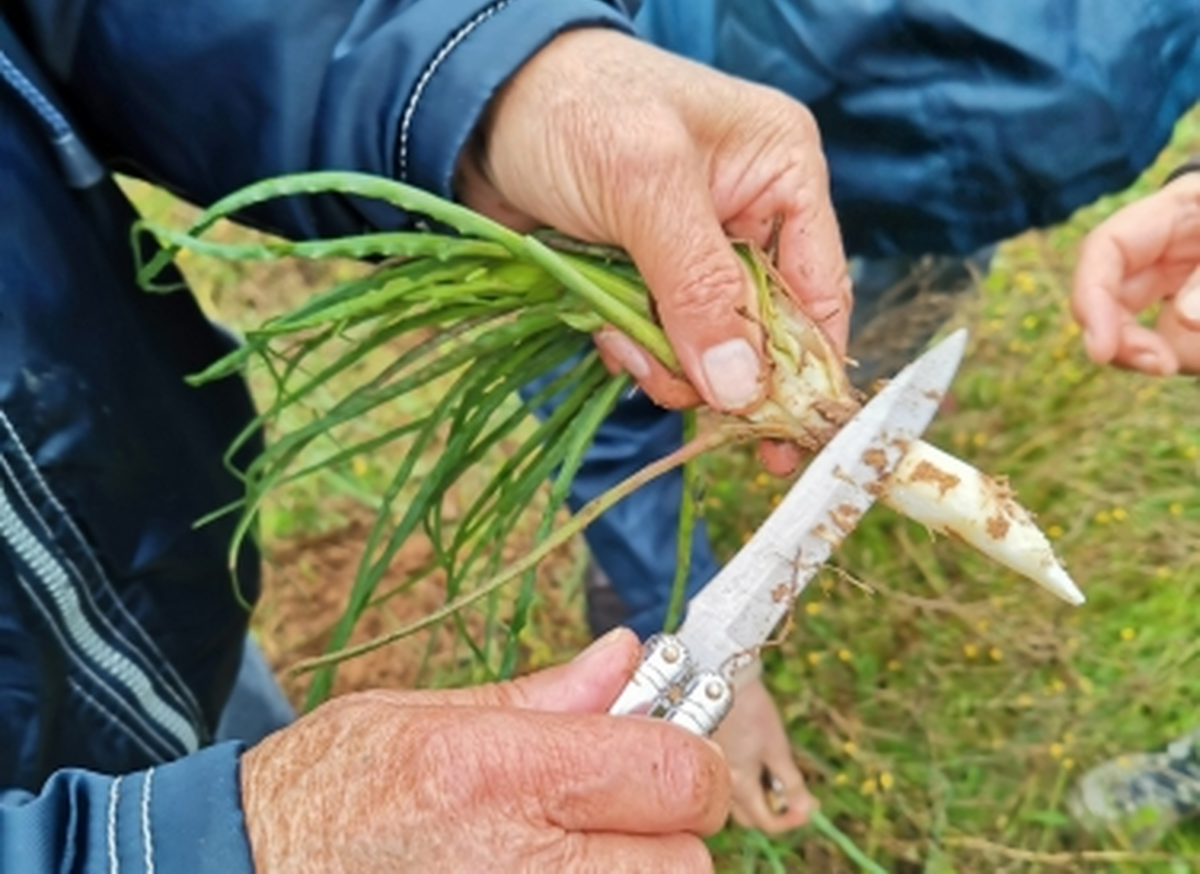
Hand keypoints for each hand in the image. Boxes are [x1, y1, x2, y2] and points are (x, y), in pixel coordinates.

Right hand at [240, 629, 728, 871]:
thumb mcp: (425, 715)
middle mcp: (517, 863)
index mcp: (499, 772)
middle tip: (614, 816)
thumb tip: (626, 656)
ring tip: (569, 853)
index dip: (692, 760)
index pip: (675, 773)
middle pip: (685, 860)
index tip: (671, 753)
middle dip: (667, 833)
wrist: (246, 870)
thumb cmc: (330, 790)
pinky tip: (539, 872)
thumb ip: (543, 696)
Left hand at [457, 29, 849, 471]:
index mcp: (781, 172)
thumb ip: (698, 285)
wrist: (476, 103)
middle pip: (762, 329)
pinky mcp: (645, 273)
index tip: (785, 440)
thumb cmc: (572, 111)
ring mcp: (693, 248)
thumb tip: (742, 387)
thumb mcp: (644, 184)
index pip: (820, 288)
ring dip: (664, 359)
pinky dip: (631, 346)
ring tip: (620, 342)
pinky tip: (602, 332)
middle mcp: (748, 213)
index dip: (808, 368)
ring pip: (705, 343)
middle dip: (718, 366)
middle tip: (676, 389)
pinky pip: (657, 337)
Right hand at [713, 674, 816, 832]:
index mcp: (739, 786)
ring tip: (771, 766)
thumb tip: (807, 811)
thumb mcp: (777, 747)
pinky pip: (725, 777)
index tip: (810, 805)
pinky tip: (752, 752)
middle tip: (790, 788)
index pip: (767, 823)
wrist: (719, 675)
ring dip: (757, 793)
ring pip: (735, 798)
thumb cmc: (751, 710)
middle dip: (773, 809)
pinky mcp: (705, 751)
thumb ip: (791, 783)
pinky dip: (743, 775)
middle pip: (748, 816)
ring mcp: (710, 767)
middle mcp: (719, 782)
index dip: (792, 820)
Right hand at [1072, 172, 1199, 374]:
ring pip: (1134, 325)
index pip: (1107, 249)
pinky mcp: (1193, 310)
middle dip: (1120, 336)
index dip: (1092, 297)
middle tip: (1159, 367)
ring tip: (1183, 360)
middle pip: (1109, 294)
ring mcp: (1179, 278)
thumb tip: (1186, 320)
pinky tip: (1190, 354)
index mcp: (1179, 210)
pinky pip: (1174, 341)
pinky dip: (1181, 354)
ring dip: (1152, 352)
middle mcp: (1166, 246)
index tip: (1101, 350)